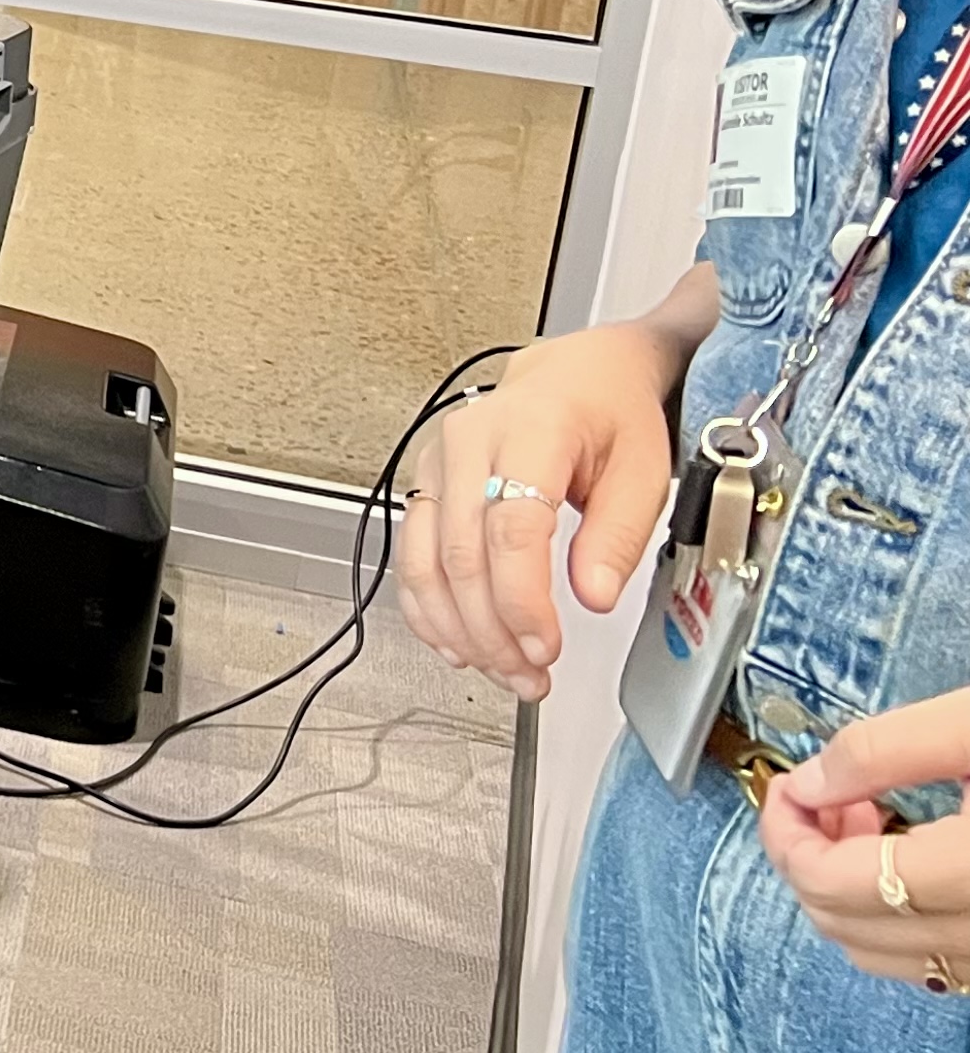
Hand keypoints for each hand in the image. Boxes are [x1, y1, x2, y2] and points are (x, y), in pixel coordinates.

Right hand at [403, 320, 684, 701]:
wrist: (576, 377)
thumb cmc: (611, 416)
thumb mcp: (644, 470)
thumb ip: (619, 535)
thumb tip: (595, 597)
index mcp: (532, 429)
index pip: (511, 526)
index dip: (523, 598)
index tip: (546, 647)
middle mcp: (470, 442)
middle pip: (461, 551)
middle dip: (492, 627)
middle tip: (530, 675)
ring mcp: (438, 462)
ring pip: (425, 559)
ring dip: (458, 627)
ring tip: (500, 670)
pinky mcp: (426, 485)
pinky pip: (409, 555)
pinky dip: (426, 607)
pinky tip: (455, 643)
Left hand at [768, 693, 969, 985]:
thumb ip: (884, 751)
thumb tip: (810, 782)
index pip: (830, 883)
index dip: (785, 831)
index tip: (786, 788)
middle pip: (843, 925)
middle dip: (808, 857)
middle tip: (815, 797)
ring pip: (881, 953)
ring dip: (845, 889)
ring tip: (859, 818)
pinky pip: (929, 961)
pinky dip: (893, 915)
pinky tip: (906, 856)